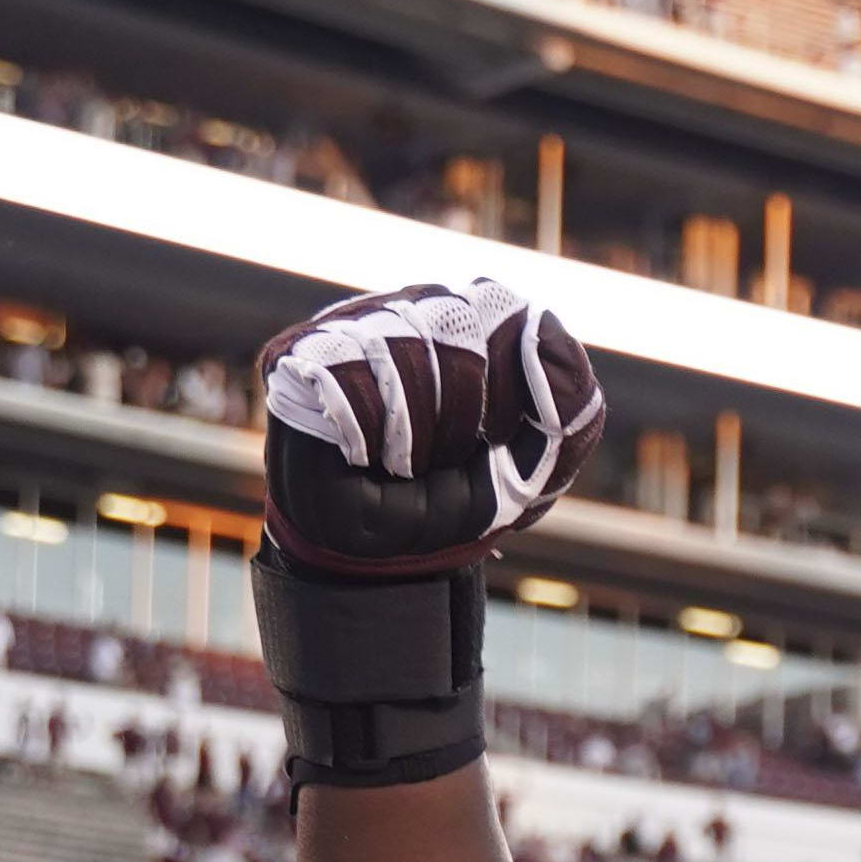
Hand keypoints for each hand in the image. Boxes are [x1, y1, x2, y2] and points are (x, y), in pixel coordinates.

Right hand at [256, 281, 601, 577]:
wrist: (370, 556)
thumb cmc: (448, 503)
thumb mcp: (529, 469)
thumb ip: (565, 409)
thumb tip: (542, 321)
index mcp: (469, 325)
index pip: (499, 305)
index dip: (508, 373)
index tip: (497, 434)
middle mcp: (407, 309)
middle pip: (453, 320)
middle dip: (463, 410)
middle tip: (445, 458)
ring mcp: (349, 325)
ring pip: (399, 344)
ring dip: (414, 430)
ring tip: (402, 464)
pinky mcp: (295, 354)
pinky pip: (342, 368)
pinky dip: (366, 430)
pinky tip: (363, 456)